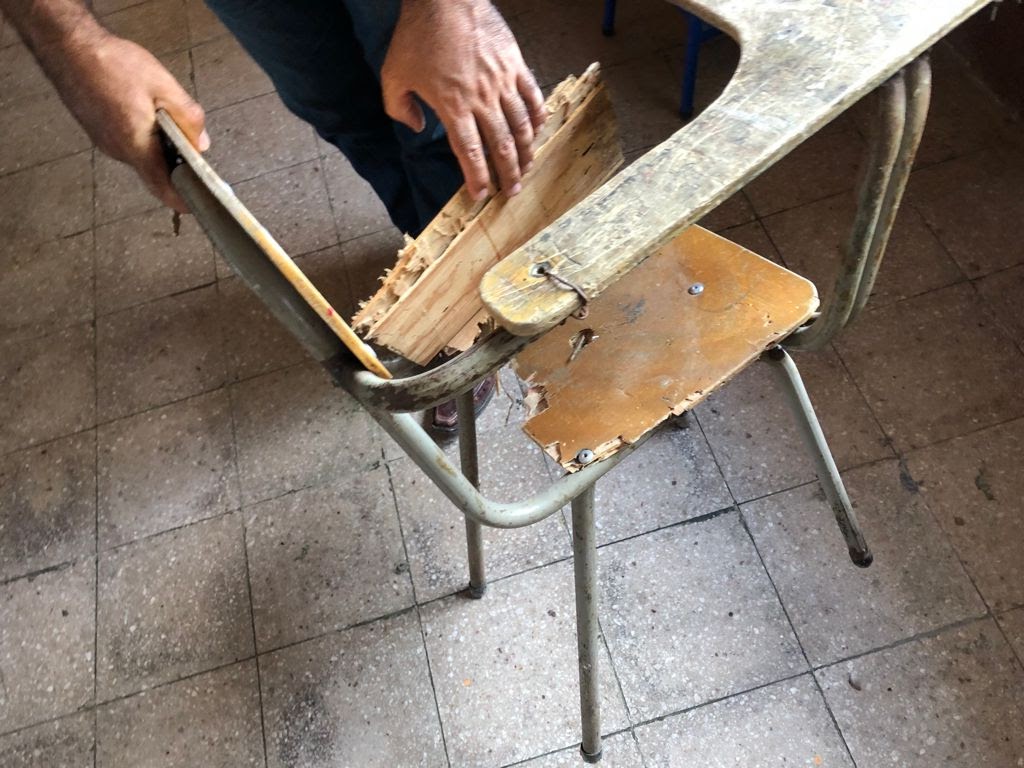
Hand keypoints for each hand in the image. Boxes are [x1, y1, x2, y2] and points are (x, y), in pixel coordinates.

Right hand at [57, 28, 208, 211]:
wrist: (67, 45)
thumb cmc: (111, 63)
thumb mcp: (163, 85)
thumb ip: (187, 117)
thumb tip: (200, 143)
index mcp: (135, 145)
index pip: (162, 188)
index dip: (182, 200)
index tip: (199, 204)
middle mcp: (118, 150)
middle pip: (154, 172)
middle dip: (176, 166)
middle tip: (194, 151)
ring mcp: (104, 142)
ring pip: (141, 155)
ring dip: (160, 148)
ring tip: (171, 124)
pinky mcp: (98, 131)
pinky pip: (128, 143)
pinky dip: (144, 137)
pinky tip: (148, 114)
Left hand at [382, 0, 545, 199]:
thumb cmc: (417, 35)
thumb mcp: (393, 74)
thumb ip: (399, 108)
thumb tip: (416, 129)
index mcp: (453, 106)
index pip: (469, 152)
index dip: (477, 177)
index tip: (480, 195)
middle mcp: (481, 99)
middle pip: (501, 146)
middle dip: (508, 173)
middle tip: (511, 191)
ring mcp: (502, 81)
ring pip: (521, 125)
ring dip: (526, 151)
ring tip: (528, 167)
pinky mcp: (514, 63)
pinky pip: (532, 95)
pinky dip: (537, 115)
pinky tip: (539, 128)